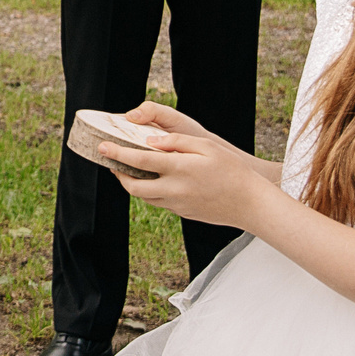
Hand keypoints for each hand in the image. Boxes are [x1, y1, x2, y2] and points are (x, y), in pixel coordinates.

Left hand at [105, 101, 265, 229]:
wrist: (251, 204)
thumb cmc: (232, 170)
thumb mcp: (207, 146)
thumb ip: (176, 142)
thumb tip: (150, 143)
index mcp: (179, 169)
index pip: (139, 160)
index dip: (117, 153)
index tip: (103, 147)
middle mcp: (174, 189)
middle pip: (133, 186)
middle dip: (119, 174)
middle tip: (112, 162)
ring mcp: (178, 204)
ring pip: (144, 197)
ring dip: (132, 185)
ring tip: (127, 171)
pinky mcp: (183, 213)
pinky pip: (159, 203)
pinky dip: (149, 192)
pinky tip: (152, 181)